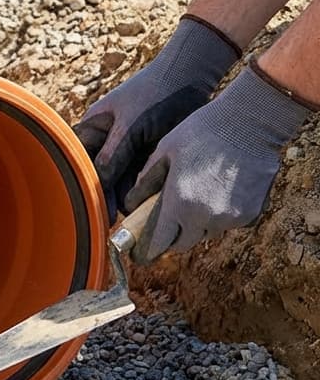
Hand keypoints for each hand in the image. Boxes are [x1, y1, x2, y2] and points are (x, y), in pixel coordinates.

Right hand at [73, 16, 239, 219]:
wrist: (190, 75)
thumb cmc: (154, 94)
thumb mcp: (131, 126)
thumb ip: (114, 156)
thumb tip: (99, 186)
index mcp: (92, 129)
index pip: (80, 164)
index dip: (87, 188)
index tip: (97, 213)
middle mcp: (106, 141)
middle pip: (100, 177)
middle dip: (108, 196)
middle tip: (118, 222)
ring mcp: (128, 148)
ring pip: (122, 181)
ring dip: (129, 196)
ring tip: (138, 215)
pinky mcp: (149, 153)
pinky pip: (142, 178)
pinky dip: (146, 190)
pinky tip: (153, 203)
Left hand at [126, 61, 314, 262]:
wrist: (249, 124)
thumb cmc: (200, 132)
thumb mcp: (163, 153)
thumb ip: (144, 184)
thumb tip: (128, 207)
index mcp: (180, 202)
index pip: (159, 243)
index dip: (146, 251)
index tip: (137, 254)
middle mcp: (207, 217)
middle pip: (182, 243)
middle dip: (169, 237)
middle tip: (162, 224)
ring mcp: (232, 218)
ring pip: (205, 234)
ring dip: (194, 225)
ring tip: (191, 197)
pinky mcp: (251, 215)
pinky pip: (226, 224)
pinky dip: (216, 215)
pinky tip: (215, 190)